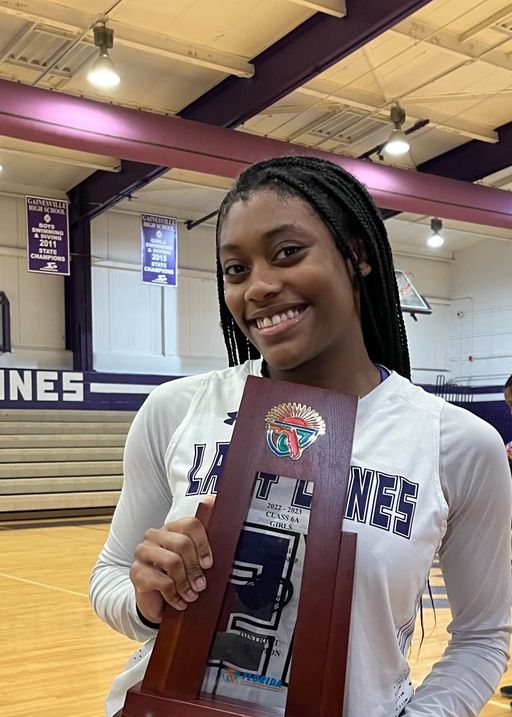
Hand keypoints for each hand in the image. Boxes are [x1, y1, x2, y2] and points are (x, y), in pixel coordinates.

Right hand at [130, 497, 213, 623]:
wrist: (156, 601)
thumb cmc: (180, 575)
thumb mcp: (195, 559)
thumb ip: (204, 534)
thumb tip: (213, 498)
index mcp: (171, 527)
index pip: (191, 524)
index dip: (203, 544)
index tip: (209, 564)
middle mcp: (154, 535)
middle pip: (182, 543)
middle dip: (195, 568)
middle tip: (201, 585)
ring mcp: (142, 553)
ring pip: (172, 562)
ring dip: (185, 583)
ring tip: (192, 595)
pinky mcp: (136, 572)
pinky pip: (162, 582)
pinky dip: (174, 595)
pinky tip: (179, 602)